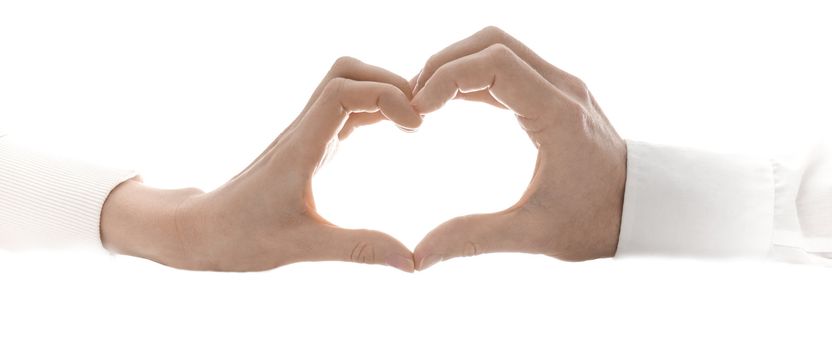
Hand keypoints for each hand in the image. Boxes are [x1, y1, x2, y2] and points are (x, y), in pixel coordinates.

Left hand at [101, 57, 420, 271]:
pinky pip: (344, 107)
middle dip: (388, 83)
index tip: (415, 128)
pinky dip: (373, 107)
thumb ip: (358, 249)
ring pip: (344, 83)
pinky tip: (394, 130)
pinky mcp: (308, 142)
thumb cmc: (241, 238)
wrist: (202, 229)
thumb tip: (410, 261)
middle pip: (345, 72)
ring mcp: (304, 133)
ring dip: (381, 91)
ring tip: (412, 123)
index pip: (341, 91)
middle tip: (419, 118)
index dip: (385, 96)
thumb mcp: (301, 247)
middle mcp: (302, 131)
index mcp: (299, 147)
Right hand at [411, 27, 626, 269]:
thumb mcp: (533, 234)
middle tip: (415, 102)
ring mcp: (560, 85)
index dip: (447, 78)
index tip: (418, 111)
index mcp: (557, 114)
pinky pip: (507, 66)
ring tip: (427, 101)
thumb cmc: (596, 222)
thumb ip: (473, 239)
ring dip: (457, 65)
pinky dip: (474, 76)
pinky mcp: (555, 92)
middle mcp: (562, 87)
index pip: (494, 64)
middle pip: (492, 42)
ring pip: (498, 46)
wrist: (642, 210)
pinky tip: (450, 103)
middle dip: (444, 64)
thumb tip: (420, 255)